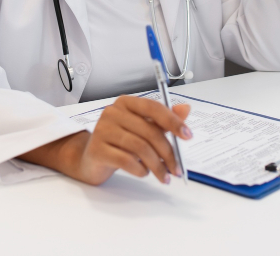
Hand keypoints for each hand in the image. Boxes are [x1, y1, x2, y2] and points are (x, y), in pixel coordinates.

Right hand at [19, 95, 191, 184]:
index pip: (154, 108)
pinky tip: (144, 173)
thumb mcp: (143, 129)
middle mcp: (112, 112)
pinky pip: (126, 160)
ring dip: (157, 166)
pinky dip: (140, 170)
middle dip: (168, 152)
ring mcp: (102, 130)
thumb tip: (185, 109)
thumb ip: (163, 120)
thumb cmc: (120, 142)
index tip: (188, 136)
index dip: (173, 121)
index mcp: (126, 103)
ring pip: (140, 148)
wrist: (91, 159)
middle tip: (177, 169)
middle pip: (149, 131)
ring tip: (163, 176)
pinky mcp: (97, 149)